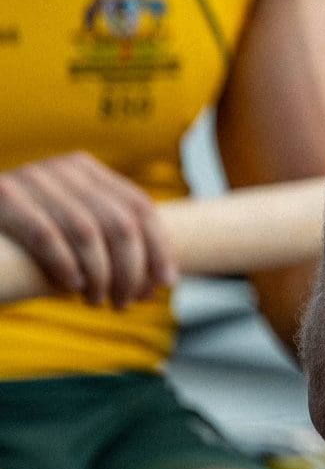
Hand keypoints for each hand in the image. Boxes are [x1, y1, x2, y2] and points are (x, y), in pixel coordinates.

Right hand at [0, 152, 175, 307]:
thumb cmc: (21, 242)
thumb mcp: (69, 231)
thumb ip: (104, 240)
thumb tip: (158, 277)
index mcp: (86, 170)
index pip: (139, 206)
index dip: (158, 248)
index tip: (164, 284)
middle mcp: (63, 167)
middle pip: (120, 221)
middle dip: (132, 268)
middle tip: (128, 302)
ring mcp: (30, 177)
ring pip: (87, 230)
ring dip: (101, 273)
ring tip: (100, 301)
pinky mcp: (2, 195)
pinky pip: (45, 234)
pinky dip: (65, 265)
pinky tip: (71, 288)